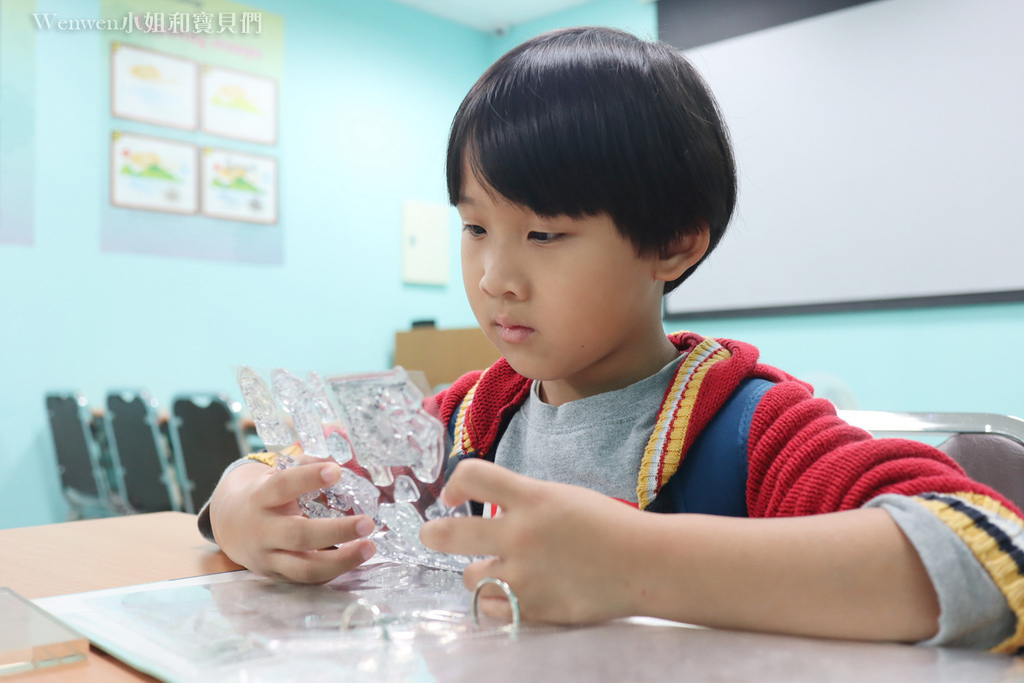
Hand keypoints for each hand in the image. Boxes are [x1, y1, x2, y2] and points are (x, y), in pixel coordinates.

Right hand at [209, 449, 376, 582]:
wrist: (229, 526)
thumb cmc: (264, 496)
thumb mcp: (275, 476)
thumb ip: (305, 466)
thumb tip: (339, 461)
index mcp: (261, 497)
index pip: (283, 486)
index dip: (309, 478)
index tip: (337, 471)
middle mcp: (263, 530)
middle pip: (298, 535)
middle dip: (336, 531)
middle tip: (368, 523)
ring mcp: (268, 558)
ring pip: (305, 568)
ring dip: (341, 561)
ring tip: (369, 547)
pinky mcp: (277, 577)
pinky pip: (308, 580)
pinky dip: (333, 571)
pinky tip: (355, 560)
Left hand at [419, 459, 645, 623]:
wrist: (644, 563)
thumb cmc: (608, 525)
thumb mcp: (562, 497)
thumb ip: (524, 502)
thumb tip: (490, 509)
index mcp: (532, 498)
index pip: (473, 476)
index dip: (455, 482)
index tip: (453, 494)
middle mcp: (521, 534)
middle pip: (450, 533)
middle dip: (433, 534)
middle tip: (431, 534)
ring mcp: (524, 574)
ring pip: (469, 578)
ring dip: (476, 573)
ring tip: (491, 570)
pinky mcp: (533, 607)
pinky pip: (491, 608)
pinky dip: (495, 602)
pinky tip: (507, 593)